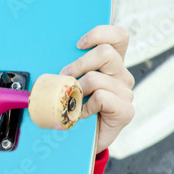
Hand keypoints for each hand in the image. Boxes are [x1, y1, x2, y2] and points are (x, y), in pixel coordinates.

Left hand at [59, 25, 134, 154]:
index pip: (119, 36)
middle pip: (106, 52)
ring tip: (73, 100)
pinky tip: (82, 114)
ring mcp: (125, 92)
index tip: (78, 44)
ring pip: (98, 78)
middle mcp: (121, 75)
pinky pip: (102, 97)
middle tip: (65, 77)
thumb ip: (69, 67)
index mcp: (112, 63)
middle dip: (80, 63)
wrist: (79, 140)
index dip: (100, 33)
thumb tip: (48, 52)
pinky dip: (86, 106)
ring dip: (79, 89)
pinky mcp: (126, 110)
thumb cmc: (73, 107)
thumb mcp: (69, 82)